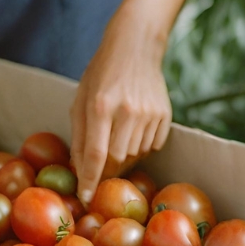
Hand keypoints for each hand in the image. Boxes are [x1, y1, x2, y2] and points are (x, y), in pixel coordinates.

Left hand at [71, 11, 172, 204]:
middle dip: (106, 171)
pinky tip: (133, 129)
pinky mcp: (164, 115)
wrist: (136, 47)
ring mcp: (149, 113)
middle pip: (117, 159)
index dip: (90, 180)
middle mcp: (127, 110)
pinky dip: (139, 147)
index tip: (86, 198)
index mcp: (100, 105)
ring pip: (134, 155)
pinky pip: (151, 146)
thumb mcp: (81, 100)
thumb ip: (80, 136)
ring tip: (117, 138)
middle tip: (100, 170)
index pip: (96, 154)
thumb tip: (81, 172)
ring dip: (122, 157)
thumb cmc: (101, 74)